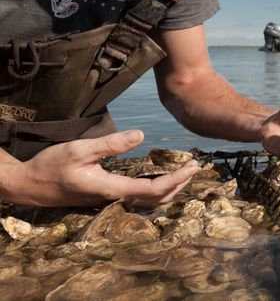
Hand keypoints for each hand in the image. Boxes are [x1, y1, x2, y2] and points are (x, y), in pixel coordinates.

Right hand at [0, 130, 198, 206]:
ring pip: (148, 200)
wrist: (28, 186)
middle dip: (179, 184)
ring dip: (169, 188)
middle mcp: (114, 198)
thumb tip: (141, 136)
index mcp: (111, 189)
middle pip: (156, 198)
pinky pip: (138, 197)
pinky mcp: (106, 196)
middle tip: (194, 167)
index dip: (176, 180)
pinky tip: (160, 176)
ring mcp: (110, 199)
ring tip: (184, 172)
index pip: (153, 190)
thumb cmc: (51, 166)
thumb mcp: (79, 150)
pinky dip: (156, 189)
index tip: (191, 167)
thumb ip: (111, 144)